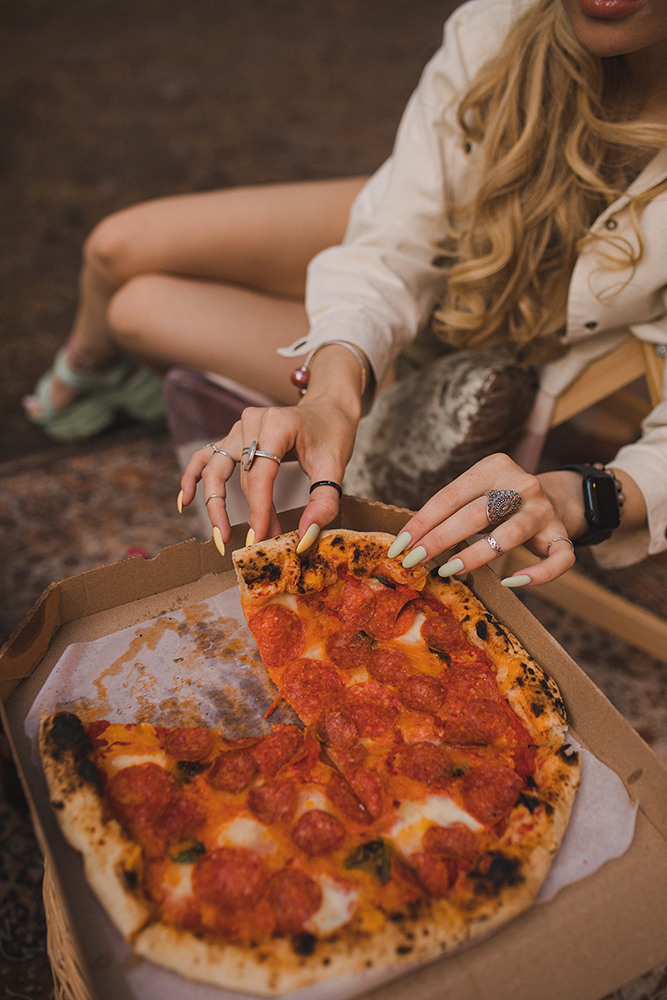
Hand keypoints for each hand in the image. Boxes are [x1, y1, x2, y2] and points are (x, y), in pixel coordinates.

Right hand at [179, 394, 359, 549]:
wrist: (327, 410)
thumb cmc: (332, 435)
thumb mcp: (335, 467)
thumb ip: (324, 503)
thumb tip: (305, 538)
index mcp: (278, 424)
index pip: (260, 474)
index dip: (258, 510)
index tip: (260, 539)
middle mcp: (252, 423)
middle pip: (235, 474)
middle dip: (239, 513)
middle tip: (242, 544)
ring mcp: (238, 428)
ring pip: (214, 468)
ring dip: (213, 503)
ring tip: (219, 532)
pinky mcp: (233, 437)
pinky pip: (205, 457)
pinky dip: (192, 478)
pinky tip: (185, 501)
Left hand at [386, 453, 578, 585]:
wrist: (553, 497)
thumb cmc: (499, 501)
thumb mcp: (476, 493)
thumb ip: (451, 510)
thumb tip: (409, 543)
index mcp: (495, 466)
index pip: (450, 496)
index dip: (422, 522)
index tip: (400, 545)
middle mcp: (522, 484)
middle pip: (476, 514)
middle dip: (440, 539)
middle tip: (414, 560)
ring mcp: (544, 509)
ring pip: (510, 536)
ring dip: (476, 555)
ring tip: (448, 570)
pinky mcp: (562, 533)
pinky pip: (558, 559)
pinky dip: (537, 575)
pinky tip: (510, 582)